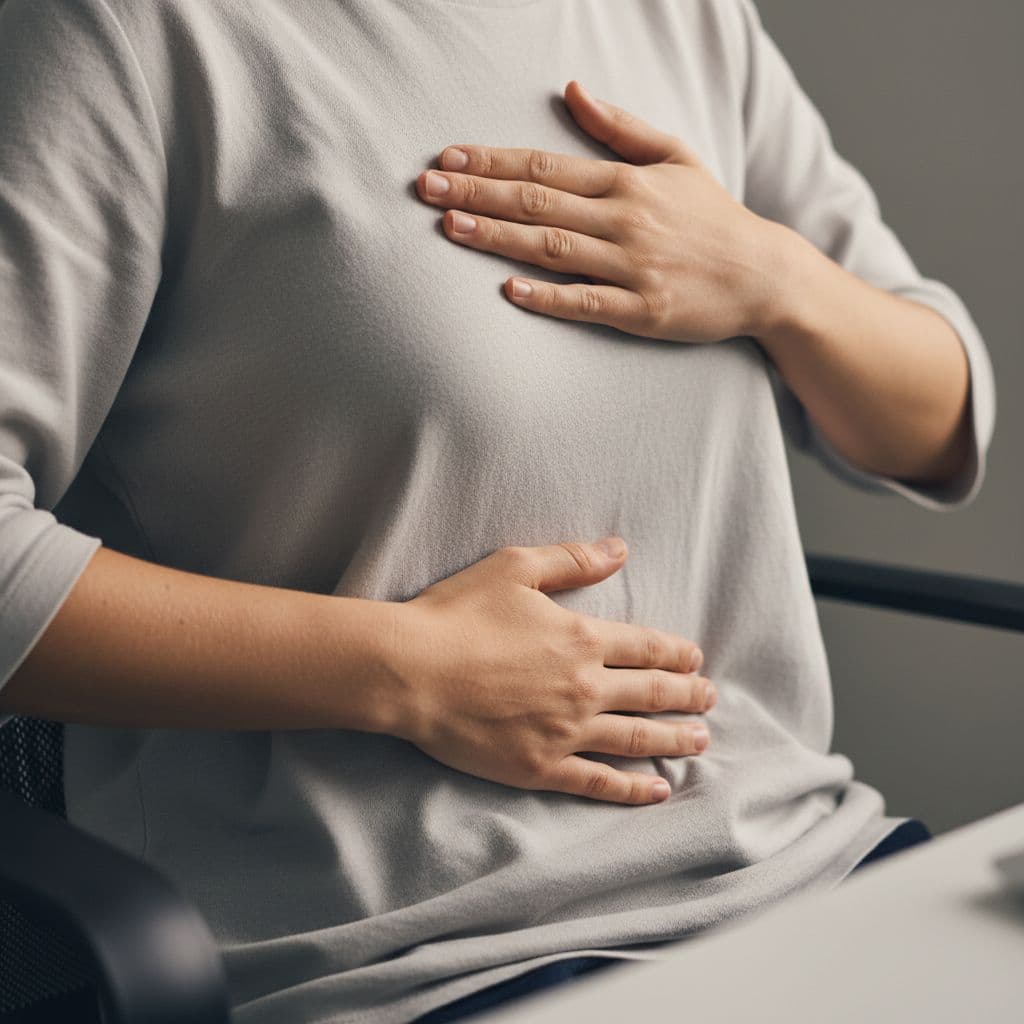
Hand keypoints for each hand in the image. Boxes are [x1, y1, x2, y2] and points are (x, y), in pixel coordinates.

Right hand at [389, 537, 715, 805]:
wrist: (412, 671)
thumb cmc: (458, 614)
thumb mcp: (516, 568)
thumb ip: (573, 560)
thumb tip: (620, 549)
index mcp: (582, 639)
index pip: (646, 648)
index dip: (676, 655)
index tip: (697, 661)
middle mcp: (585, 688)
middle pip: (652, 694)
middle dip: (688, 697)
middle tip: (711, 700)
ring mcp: (566, 732)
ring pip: (636, 739)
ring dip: (674, 739)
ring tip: (701, 741)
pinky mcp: (541, 768)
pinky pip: (600, 782)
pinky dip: (634, 788)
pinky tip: (658, 790)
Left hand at [414, 79, 784, 343]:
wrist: (763, 275)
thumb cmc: (713, 217)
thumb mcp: (676, 157)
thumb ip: (621, 127)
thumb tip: (573, 90)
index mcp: (627, 181)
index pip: (545, 164)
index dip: (492, 159)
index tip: (447, 156)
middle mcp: (624, 219)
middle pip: (538, 201)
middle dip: (478, 191)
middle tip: (426, 187)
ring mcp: (632, 266)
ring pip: (552, 248)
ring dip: (498, 236)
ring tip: (450, 225)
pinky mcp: (642, 310)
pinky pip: (586, 302)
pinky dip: (548, 297)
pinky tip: (509, 290)